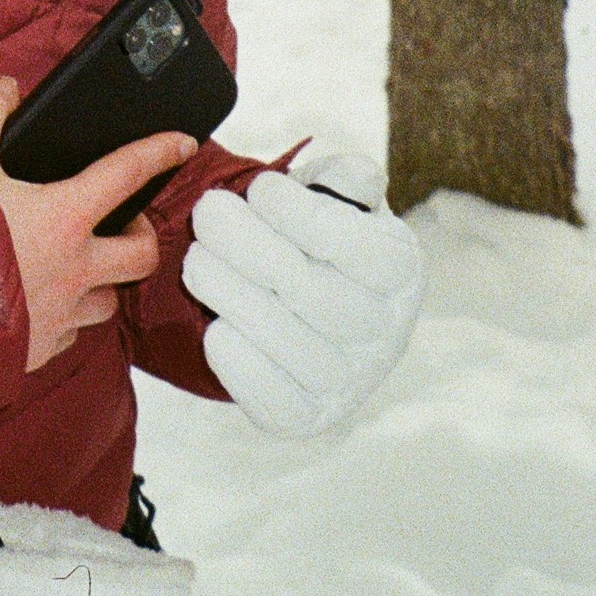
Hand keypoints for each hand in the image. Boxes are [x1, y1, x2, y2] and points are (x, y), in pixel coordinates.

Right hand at [0, 76, 199, 373]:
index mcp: (64, 217)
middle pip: (141, 256)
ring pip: (108, 302)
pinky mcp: (39, 349)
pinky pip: (69, 333)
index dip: (159, 152)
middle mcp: (74, 269)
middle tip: (123, 225)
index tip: (181, 143)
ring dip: (102, 282)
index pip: (127, 174)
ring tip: (79, 266)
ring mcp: (60, 314)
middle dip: (141, 237)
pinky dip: (64, 315)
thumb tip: (5, 88)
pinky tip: (40, 302)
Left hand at [182, 149, 422, 437]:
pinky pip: (272, 398)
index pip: (350, 243)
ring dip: (228, 293)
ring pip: (286, 342)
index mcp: (399, 269)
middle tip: (206, 211)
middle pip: (310, 292)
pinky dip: (237, 362)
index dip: (294, 212)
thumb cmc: (319, 239)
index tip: (257, 188)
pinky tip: (214, 327)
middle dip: (245, 245)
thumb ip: (346, 179)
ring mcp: (349, 381)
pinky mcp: (307, 416)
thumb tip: (350, 181)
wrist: (309, 305)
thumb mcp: (340, 197)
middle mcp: (385, 332)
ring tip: (196, 260)